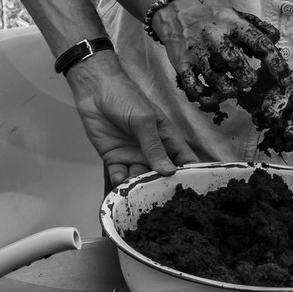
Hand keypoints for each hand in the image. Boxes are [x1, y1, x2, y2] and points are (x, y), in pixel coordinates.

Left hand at [64, 52, 239, 189]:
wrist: (95, 90)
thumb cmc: (125, 96)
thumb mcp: (144, 119)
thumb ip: (154, 146)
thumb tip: (169, 170)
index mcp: (166, 137)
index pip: (183, 158)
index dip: (191, 173)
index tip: (197, 191)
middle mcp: (151, 150)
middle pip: (161, 174)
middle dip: (163, 186)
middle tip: (164, 201)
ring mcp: (132, 155)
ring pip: (140, 179)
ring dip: (140, 187)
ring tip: (140, 196)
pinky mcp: (113, 158)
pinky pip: (120, 176)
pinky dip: (120, 182)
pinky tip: (120, 185)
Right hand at [153, 1, 286, 110]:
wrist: (176, 13)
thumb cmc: (213, 18)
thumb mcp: (235, 15)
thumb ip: (257, 26)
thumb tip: (276, 40)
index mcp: (232, 23)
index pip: (260, 43)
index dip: (276, 64)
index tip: (284, 80)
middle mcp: (214, 35)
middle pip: (236, 63)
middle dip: (248, 79)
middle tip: (248, 81)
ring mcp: (196, 50)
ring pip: (215, 79)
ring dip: (228, 90)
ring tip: (232, 89)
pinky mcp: (182, 62)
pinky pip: (194, 87)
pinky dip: (206, 97)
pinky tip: (213, 96)